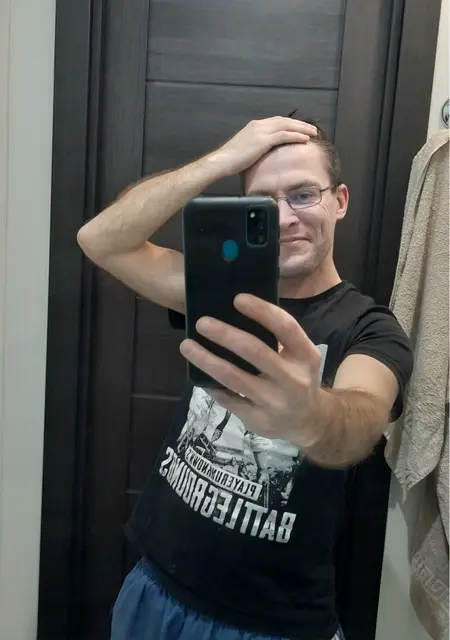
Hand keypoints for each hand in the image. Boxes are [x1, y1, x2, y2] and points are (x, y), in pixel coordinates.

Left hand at [179, 294, 323, 445]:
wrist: (308, 424)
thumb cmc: (296, 378)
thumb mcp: (299, 358)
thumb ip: (277, 338)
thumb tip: (236, 311)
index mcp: (306, 356)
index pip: (286, 327)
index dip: (262, 311)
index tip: (237, 298)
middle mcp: (293, 379)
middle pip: (254, 350)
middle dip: (224, 334)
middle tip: (201, 322)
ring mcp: (275, 402)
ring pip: (233, 377)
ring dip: (206, 359)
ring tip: (186, 345)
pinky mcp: (258, 420)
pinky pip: (227, 399)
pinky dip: (210, 384)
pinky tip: (197, 373)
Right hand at [210, 117, 316, 176]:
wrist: (222, 161)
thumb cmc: (231, 160)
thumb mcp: (246, 149)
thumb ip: (256, 147)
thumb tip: (264, 154)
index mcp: (255, 126)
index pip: (277, 121)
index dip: (290, 124)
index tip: (300, 128)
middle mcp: (259, 125)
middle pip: (285, 121)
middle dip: (299, 124)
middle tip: (311, 128)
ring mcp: (261, 131)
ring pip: (287, 126)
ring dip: (302, 129)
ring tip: (313, 133)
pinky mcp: (263, 140)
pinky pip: (285, 135)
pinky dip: (297, 136)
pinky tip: (306, 139)